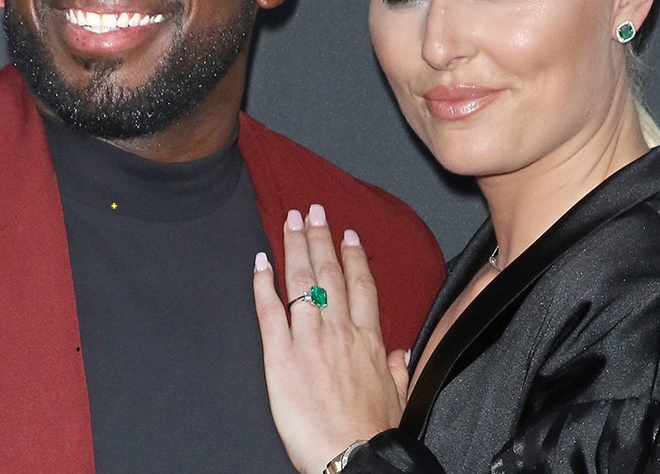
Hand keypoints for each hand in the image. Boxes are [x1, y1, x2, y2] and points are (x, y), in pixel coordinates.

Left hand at [253, 204, 408, 473]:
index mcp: (368, 341)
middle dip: (320, 237)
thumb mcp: (399, 398)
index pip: (362, 286)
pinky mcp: (280, 355)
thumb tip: (400, 353)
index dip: (354, 257)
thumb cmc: (375, 434)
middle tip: (313, 209)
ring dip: (294, 246)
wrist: (353, 456)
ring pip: (300, 281)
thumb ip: (397, 370)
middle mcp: (339, 331)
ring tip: (290, 220)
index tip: (349, 235)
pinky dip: (263, 283)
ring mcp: (308, 339)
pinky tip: (259, 261)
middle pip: (329, 273)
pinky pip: (269, 310)